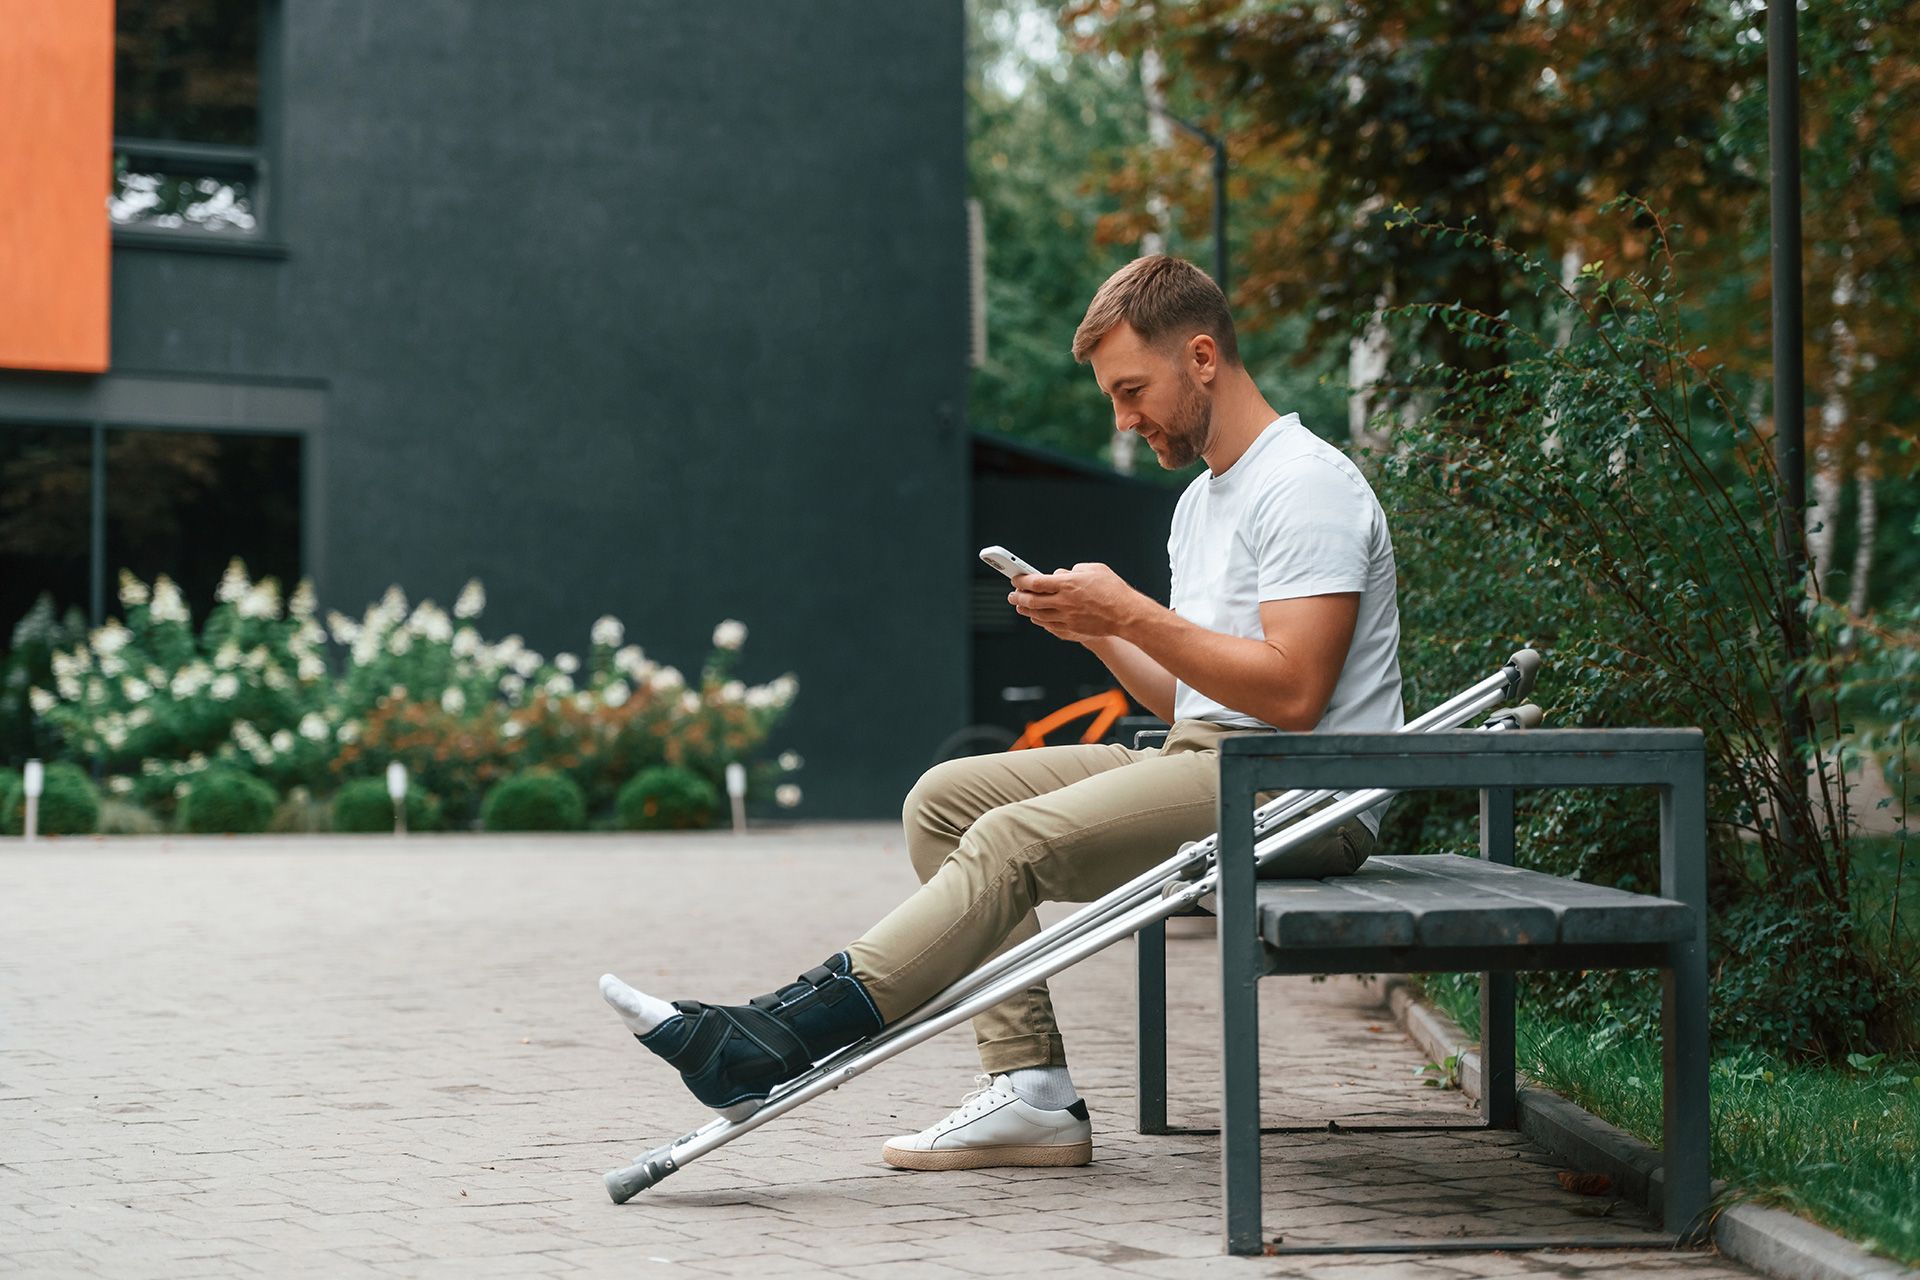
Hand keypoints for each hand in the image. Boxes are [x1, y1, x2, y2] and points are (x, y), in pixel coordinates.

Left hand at [1009, 562, 1142, 642]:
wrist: (1126, 615)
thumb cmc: (1113, 590)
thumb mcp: (1094, 569)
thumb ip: (1075, 570)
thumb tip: (1062, 575)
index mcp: (1067, 584)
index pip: (1035, 582)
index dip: (1021, 580)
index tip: (1016, 579)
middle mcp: (1063, 602)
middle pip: (1031, 601)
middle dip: (1017, 597)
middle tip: (1012, 595)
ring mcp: (1066, 618)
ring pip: (1038, 615)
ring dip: (1026, 610)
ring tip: (1020, 606)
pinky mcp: (1071, 630)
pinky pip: (1049, 626)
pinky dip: (1039, 621)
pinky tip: (1037, 617)